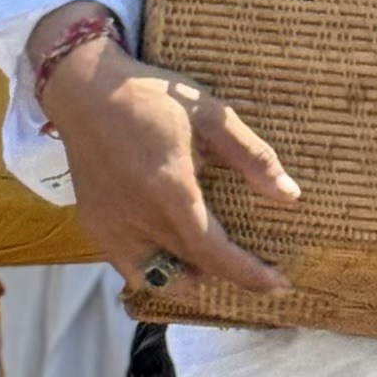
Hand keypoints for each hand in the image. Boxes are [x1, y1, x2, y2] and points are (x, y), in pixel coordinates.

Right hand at [38, 16, 301, 298]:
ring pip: (158, 278)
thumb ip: (252, 156)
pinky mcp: (94, 227)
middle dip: (228, 276)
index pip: (214, 254)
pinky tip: (174, 248)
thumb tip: (290, 196)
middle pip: (191, 269)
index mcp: (171, 192)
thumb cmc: (153, 98)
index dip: (248, 275)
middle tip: (256, 269)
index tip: (278, 285)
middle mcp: (138, 220)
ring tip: (213, 260)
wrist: (86, 91)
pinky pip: (131, 267)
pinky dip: (157, 268)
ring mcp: (111, 228)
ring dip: (190, 277)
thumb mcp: (211, 115)